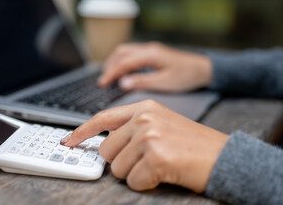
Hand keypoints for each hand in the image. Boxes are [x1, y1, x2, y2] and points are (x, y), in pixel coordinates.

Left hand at [62, 100, 227, 192]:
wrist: (225, 157)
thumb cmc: (192, 144)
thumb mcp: (161, 124)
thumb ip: (132, 128)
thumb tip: (105, 144)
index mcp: (144, 108)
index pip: (102, 118)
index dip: (81, 132)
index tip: (68, 141)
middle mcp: (144, 118)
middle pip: (107, 150)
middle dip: (122, 162)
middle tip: (146, 161)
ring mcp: (149, 136)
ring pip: (118, 169)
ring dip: (136, 174)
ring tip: (159, 165)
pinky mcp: (156, 156)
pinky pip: (134, 182)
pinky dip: (147, 184)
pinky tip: (165, 174)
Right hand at [98, 42, 212, 92]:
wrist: (204, 69)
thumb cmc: (187, 76)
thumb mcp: (165, 82)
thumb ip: (142, 82)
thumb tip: (123, 83)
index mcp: (151, 54)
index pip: (124, 62)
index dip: (111, 73)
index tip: (102, 84)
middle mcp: (149, 49)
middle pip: (121, 52)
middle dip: (110, 66)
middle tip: (103, 81)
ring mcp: (151, 49)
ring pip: (126, 51)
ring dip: (115, 62)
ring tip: (109, 75)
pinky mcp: (153, 53)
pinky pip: (132, 53)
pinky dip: (123, 61)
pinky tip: (122, 70)